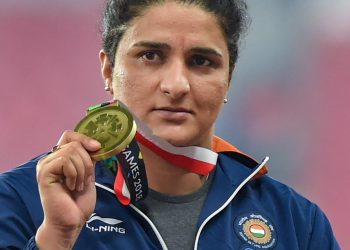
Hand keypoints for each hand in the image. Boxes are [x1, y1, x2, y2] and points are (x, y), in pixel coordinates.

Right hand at [35, 131, 100, 249]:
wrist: (71, 221)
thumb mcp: (88, 174)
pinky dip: (74, 174)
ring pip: (71, 151)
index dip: (84, 138)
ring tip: (78, 186)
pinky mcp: (44, 173)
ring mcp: (45, 165)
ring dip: (82, 171)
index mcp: (60, 157)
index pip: (70, 135)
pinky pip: (65, 161)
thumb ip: (89, 158)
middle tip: (85, 180)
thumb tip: (96, 143)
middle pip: (74, 144)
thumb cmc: (79, 200)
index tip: (97, 148)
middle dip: (87, 162)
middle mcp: (50, 159)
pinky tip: (71, 187)